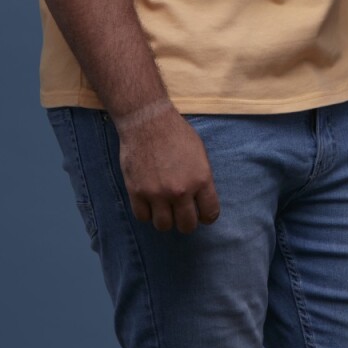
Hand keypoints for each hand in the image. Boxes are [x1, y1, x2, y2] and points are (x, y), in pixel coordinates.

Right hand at [116, 105, 220, 232]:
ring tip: (164, 207)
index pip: (210, 214)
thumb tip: (201, 199)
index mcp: (201, 179)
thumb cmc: (176, 133)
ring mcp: (157, 194)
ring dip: (165, 218)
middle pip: (187, 226)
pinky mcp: (137, 192)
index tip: (201, 213)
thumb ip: (201, 179)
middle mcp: (180, 191)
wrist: (148, 121)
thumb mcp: (199, 153)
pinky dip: (146, 213)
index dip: (206, 216)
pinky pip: (143, 217)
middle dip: (186, 221)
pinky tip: (149, 202)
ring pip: (164, 226)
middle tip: (181, 212)